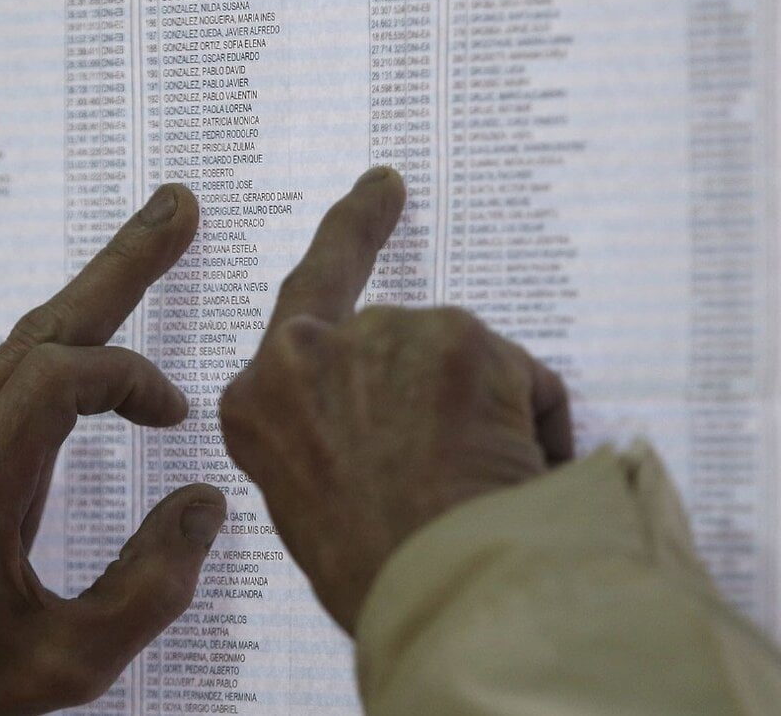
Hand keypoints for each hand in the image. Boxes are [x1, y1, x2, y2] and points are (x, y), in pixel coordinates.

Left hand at [0, 185, 226, 714]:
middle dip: (118, 268)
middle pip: (40, 329)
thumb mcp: (63, 660)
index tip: (175, 414)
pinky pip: (19, 373)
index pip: (57, 378)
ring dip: (96, 289)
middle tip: (177, 208)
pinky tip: (100, 323)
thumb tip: (204, 503)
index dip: (127, 378)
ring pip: (27, 342)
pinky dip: (71, 337)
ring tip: (154, 235)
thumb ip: (144, 591)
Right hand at [220, 168, 572, 634]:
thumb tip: (389, 419)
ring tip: (480, 492)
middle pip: (390, 336)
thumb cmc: (378, 574)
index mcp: (258, 402)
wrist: (435, 600)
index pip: (303, 305)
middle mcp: (305, 352)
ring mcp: (381, 336)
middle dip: (430, 376)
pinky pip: (515, 376)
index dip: (352, 236)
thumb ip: (328, 432)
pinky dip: (531, 422)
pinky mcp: (457, 337)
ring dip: (481, 411)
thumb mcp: (312, 501)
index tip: (383, 187)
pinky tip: (518, 474)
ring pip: (456, 355)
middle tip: (464, 447)